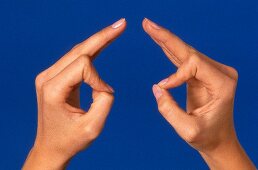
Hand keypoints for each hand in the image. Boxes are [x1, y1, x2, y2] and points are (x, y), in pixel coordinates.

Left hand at [23, 18, 125, 169]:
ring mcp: (50, 75)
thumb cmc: (70, 140)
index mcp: (53, 89)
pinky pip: (76, 59)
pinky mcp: (56, 77)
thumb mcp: (92, 127)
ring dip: (99, 40)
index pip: (82, 66)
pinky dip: (93, 50)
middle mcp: (48, 77)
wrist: (52, 146)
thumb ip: (104, 102)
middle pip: (80, 49)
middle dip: (103, 37)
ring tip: (117, 29)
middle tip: (121, 24)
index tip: (105, 96)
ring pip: (78, 51)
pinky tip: (104, 41)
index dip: (99, 79)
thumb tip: (105, 86)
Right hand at [143, 18, 255, 168]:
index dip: (175, 74)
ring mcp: (212, 72)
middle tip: (148, 24)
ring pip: (185, 52)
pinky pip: (183, 60)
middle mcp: (220, 72)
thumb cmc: (207, 137)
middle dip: (166, 37)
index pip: (194, 64)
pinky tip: (159, 39)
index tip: (164, 88)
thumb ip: (169, 111)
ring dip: (165, 40)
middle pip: (188, 51)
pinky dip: (169, 50)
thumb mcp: (188, 130)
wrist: (219, 139)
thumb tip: (157, 88)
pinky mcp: (203, 74)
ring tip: (150, 27)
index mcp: (222, 83)